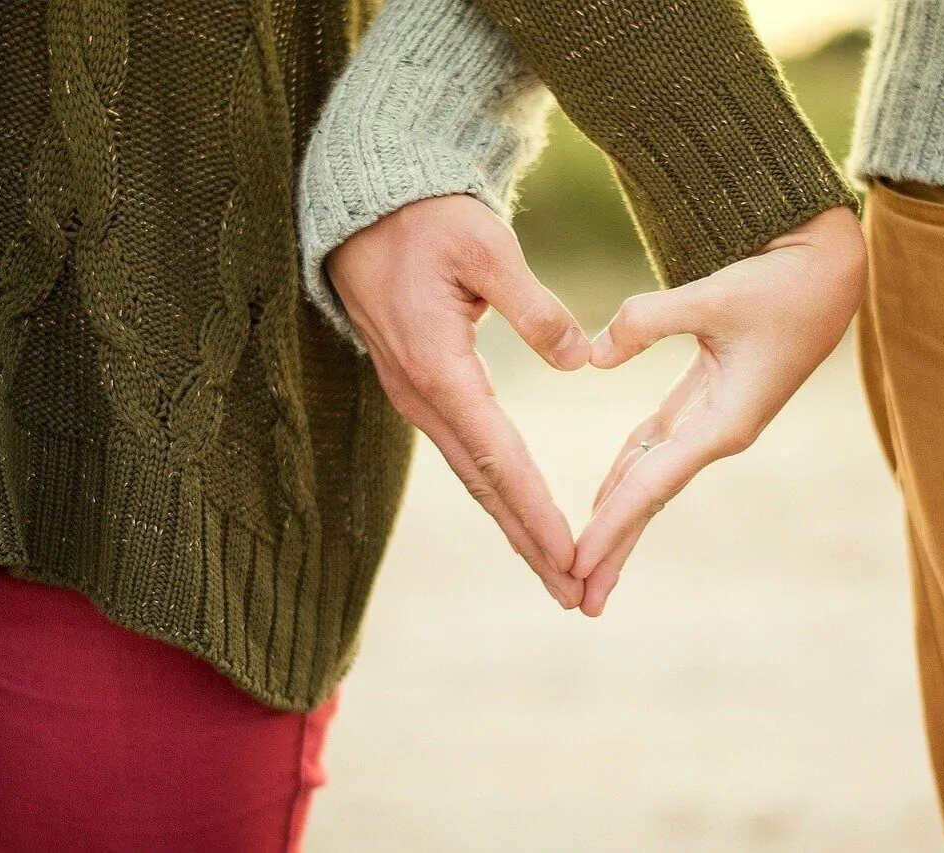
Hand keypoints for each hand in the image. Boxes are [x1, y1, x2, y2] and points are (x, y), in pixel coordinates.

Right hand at [324, 194, 591, 608]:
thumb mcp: (485, 247)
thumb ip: (534, 306)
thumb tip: (579, 360)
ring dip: (513, 525)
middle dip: (529, 542)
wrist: (364, 208)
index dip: (536, 510)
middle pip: (484, 485)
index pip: (498, 456)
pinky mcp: (419, 388)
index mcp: (439, 367)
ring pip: (472, 476)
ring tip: (555, 570)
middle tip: (573, 593)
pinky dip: (495, 491)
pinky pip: (463, 452)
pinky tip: (518, 513)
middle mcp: (422, 395)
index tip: (571, 555)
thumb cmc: (426, 220)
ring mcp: (415, 396)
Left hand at [572, 205, 866, 615]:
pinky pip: (657, 448)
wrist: (829, 271)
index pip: (652, 484)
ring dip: (618, 520)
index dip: (611, 525)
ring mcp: (713, 421)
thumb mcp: (715, 295)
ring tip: (585, 564)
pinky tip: (604, 498)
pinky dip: (628, 473)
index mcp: (725, 423)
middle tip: (578, 600)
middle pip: (650, 499)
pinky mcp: (707, 400)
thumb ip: (647, 322)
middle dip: (615, 549)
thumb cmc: (782, 284)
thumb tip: (592, 358)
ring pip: (651, 478)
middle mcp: (718, 433)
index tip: (576, 564)